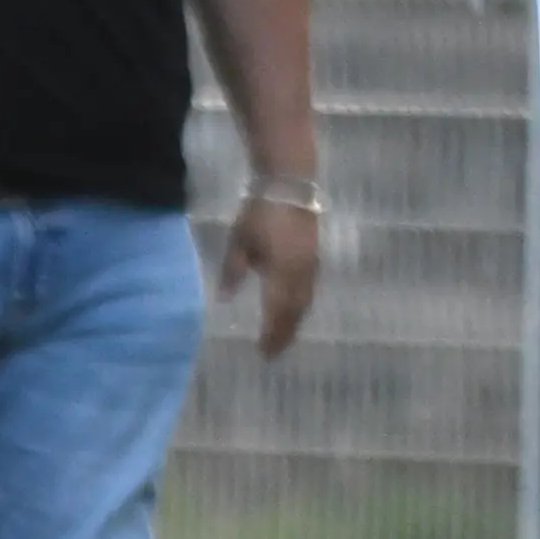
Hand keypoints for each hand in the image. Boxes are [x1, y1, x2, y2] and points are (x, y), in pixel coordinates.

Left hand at [216, 196, 319, 358]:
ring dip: (294, 322)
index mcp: (281, 272)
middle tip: (274, 353)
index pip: (277, 312)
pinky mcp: (315, 257)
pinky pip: (310, 290)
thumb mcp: (239, 241)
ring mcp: (311, 266)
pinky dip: (301, 307)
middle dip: (285, 334)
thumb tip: (224, 300)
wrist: (289, 185)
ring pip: (305, 303)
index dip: (271, 333)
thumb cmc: (259, 212)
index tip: (263, 352)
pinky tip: (294, 310)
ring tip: (284, 337)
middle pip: (295, 312)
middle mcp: (300, 274)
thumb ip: (233, 271)